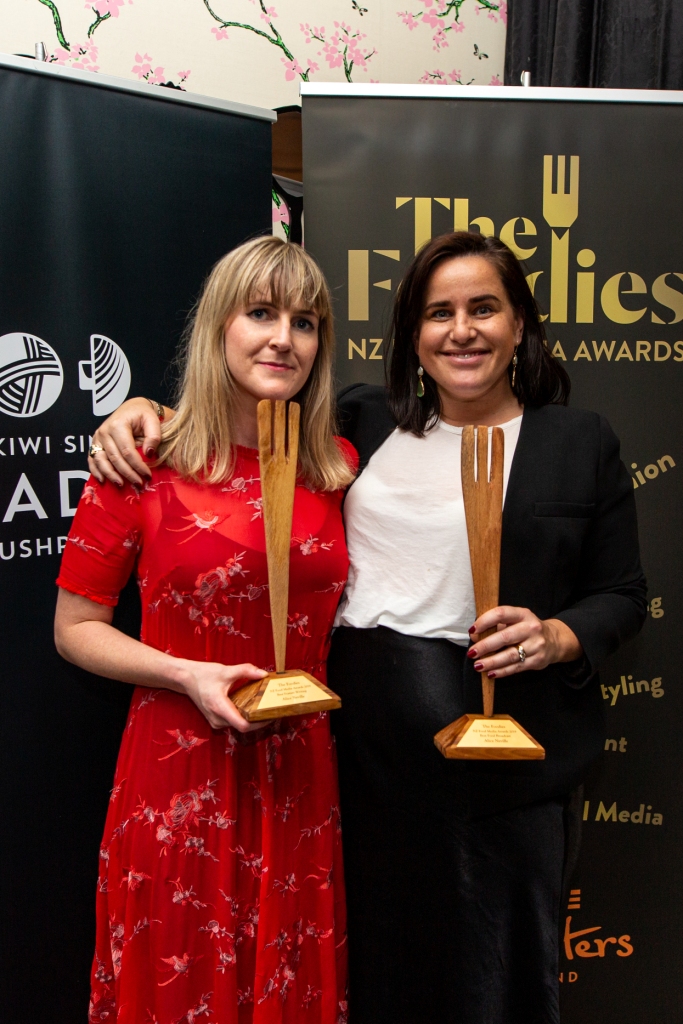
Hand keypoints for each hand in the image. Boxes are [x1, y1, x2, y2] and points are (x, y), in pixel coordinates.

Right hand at [88, 397, 167, 486]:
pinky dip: (96, 471)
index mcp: (118, 425)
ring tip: (121, 484)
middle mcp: (105, 431)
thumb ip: (154, 436)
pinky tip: (103, 480)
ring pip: (101, 461)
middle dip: (127, 473)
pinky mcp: (95, 443)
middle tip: (138, 484)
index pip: (127, 451)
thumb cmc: (142, 415)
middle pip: (115, 458)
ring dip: (110, 475)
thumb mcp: (152, 420)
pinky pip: (92, 459)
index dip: (137, 466)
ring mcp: (98, 438)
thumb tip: (148, 453)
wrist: (131, 408)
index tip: (147, 475)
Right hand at [178, 659, 267, 732]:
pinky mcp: (216, 720)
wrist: (185, 679)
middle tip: (273, 710)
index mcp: (220, 708)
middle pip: (244, 727)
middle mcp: (217, 719)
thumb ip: (246, 671)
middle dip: (260, 720)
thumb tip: (264, 674)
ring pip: (239, 725)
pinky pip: (233, 722)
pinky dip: (244, 716)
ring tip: (266, 708)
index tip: (272, 715)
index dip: (260, 723)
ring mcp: (216, 722)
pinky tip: (253, 707)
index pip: (243, 725)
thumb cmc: (203, 675)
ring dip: (252, 719)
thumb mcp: (225, 671)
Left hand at [467, 606, 581, 678]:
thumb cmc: (527, 629)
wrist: (554, 641)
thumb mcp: (515, 621)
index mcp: (523, 614)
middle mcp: (531, 628)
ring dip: (492, 662)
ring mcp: (536, 645)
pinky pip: (516, 667)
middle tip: (472, 653)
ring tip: (478, 665)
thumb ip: (496, 626)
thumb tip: (475, 636)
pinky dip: (502, 671)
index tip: (472, 630)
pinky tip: (491, 673)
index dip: (484, 621)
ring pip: (510, 655)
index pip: (501, 614)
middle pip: (505, 637)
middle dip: (485, 646)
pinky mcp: (538, 661)